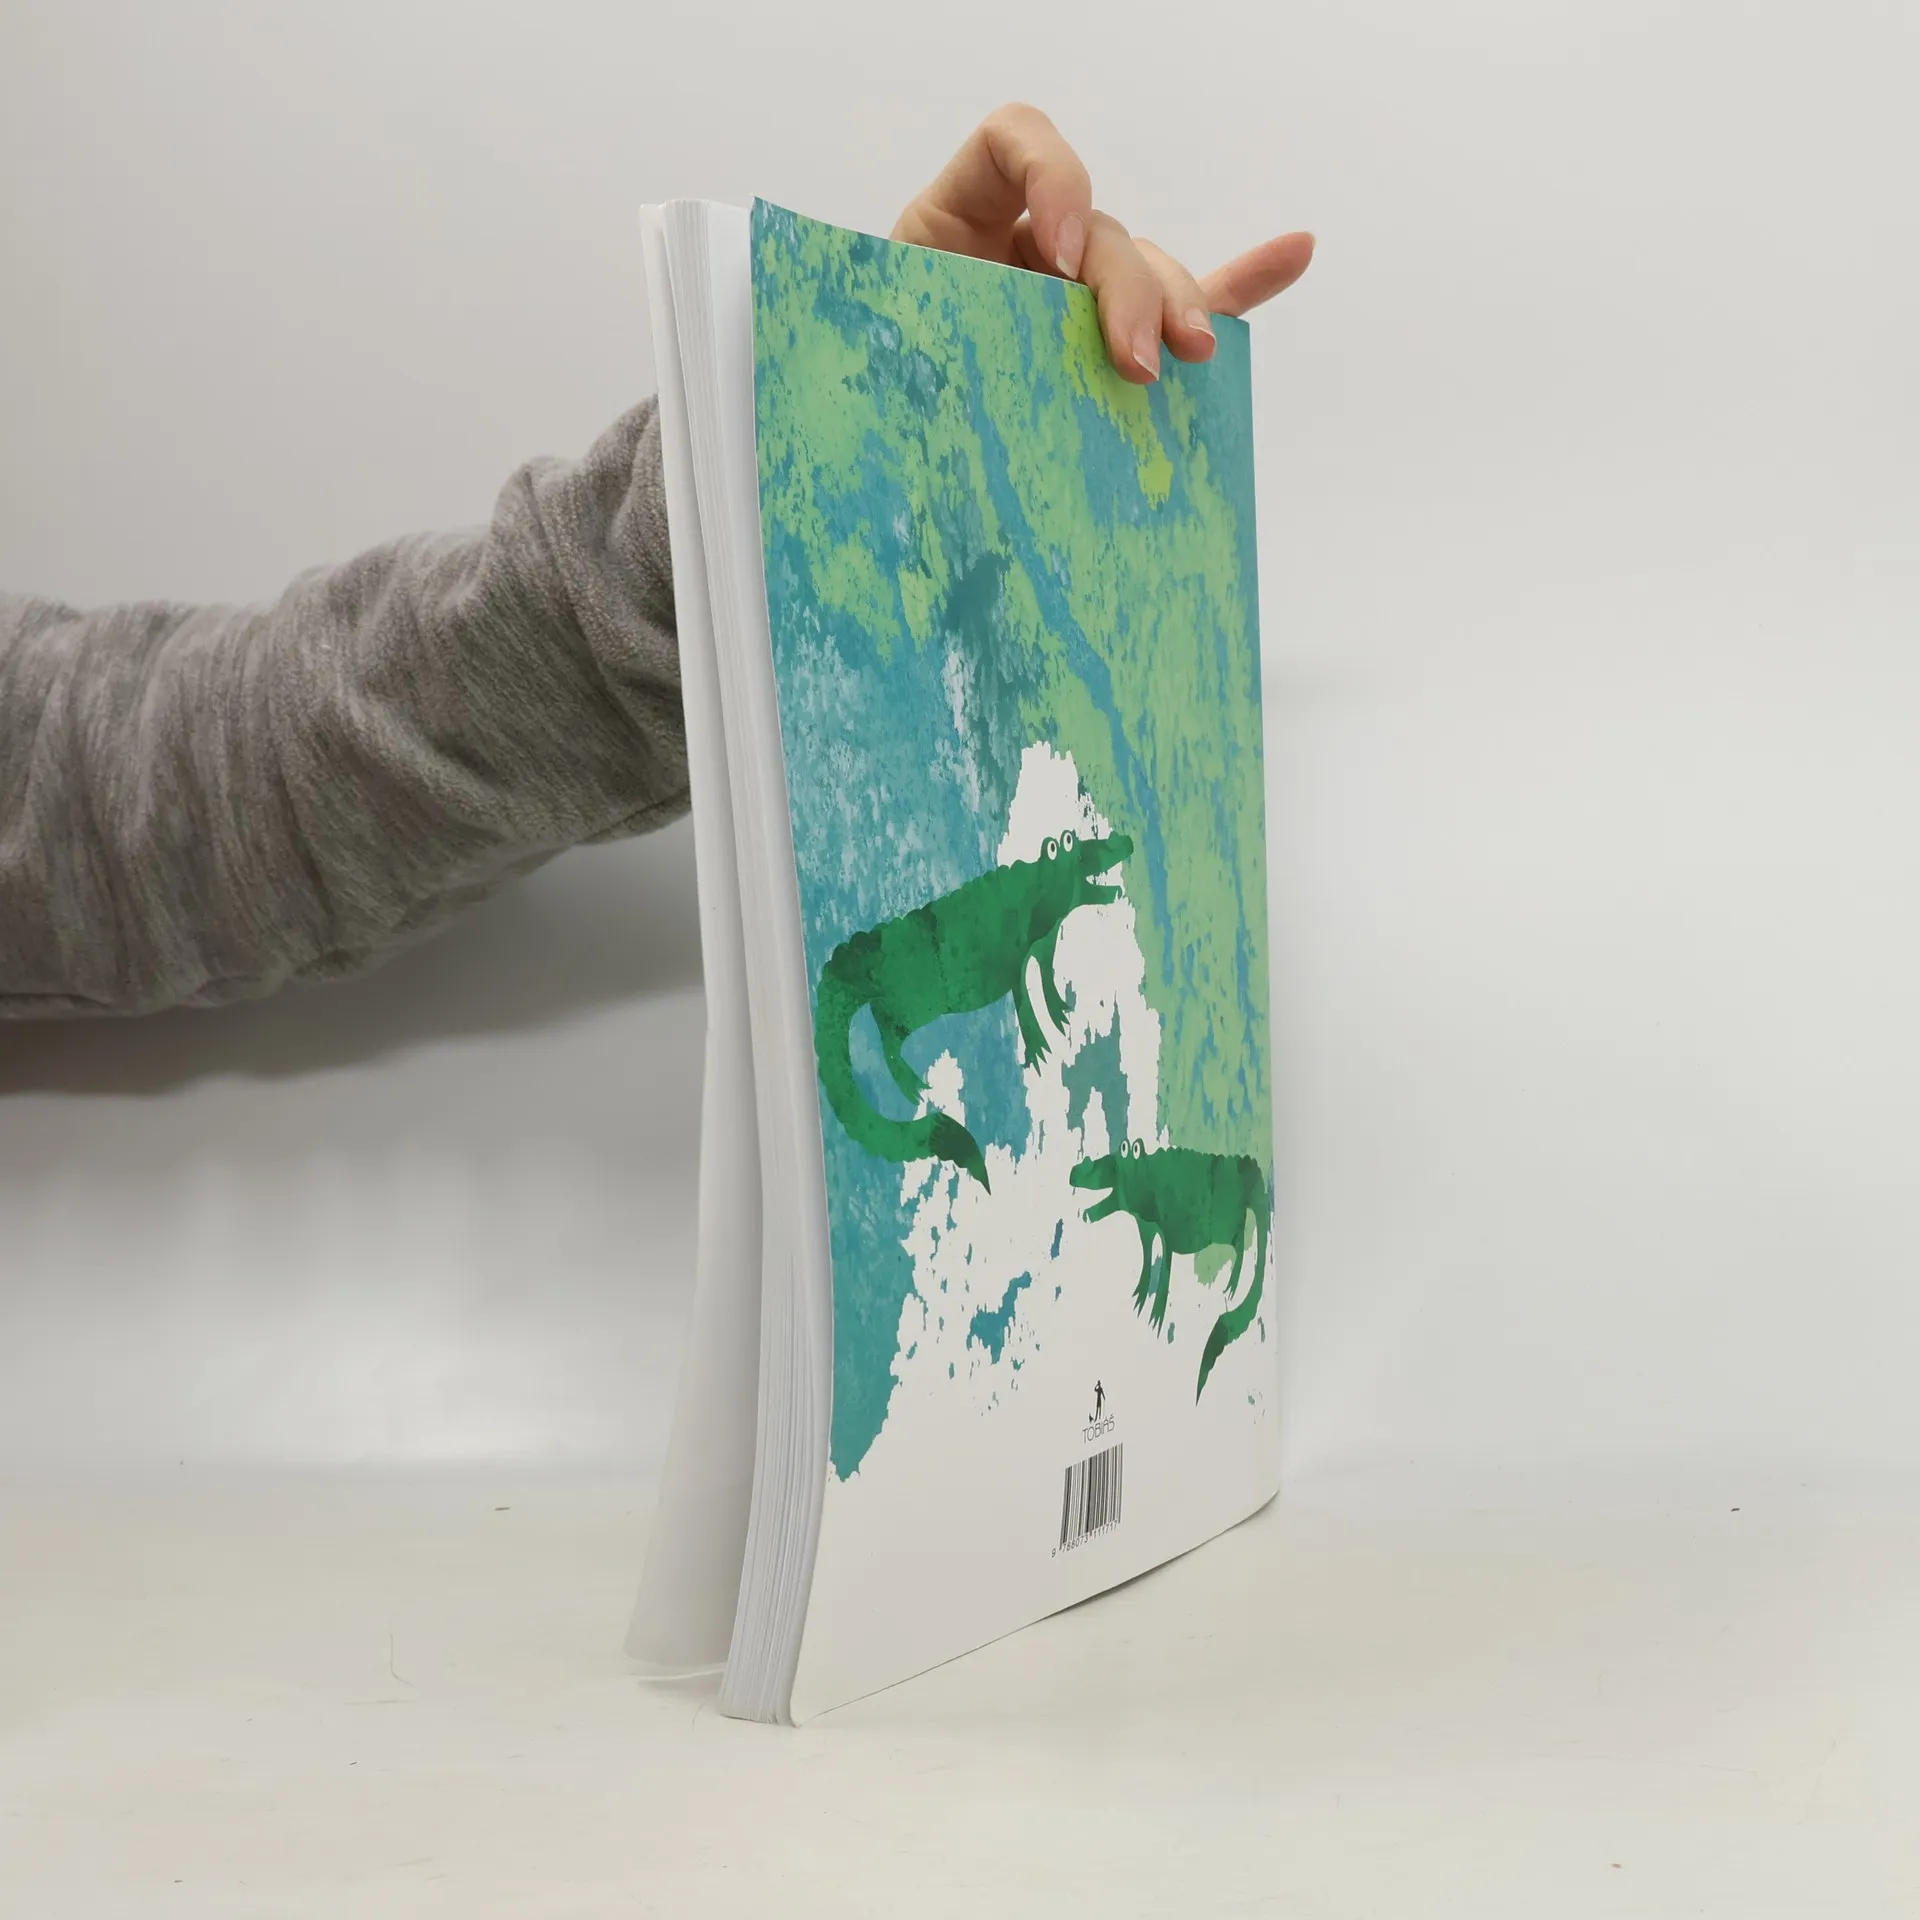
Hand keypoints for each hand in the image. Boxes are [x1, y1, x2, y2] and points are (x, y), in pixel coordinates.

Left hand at [891, 103, 1313, 386]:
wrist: (872, 468)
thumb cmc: (868, 410)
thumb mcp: (876, 370)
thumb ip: (906, 355)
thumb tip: (929, 386)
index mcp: (953, 230)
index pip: (1012, 144)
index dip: (1048, 179)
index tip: (1051, 260)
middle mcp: (1021, 252)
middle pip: (1101, 231)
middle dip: (1126, 289)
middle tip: (1132, 363)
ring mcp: (1074, 297)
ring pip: (1147, 274)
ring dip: (1179, 306)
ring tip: (1193, 353)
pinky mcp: (1110, 343)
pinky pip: (1186, 305)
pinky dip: (1239, 286)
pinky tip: (1294, 252)